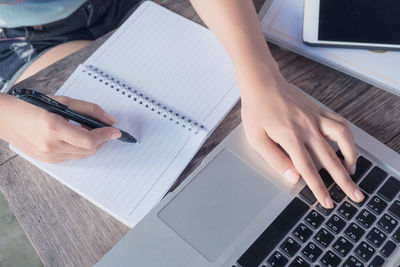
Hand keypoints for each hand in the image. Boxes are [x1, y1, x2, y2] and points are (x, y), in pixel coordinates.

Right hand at [0, 94, 120, 162]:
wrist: (5, 118)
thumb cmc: (32, 106)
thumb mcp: (63, 101)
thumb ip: (89, 110)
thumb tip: (110, 120)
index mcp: (53, 128)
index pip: (89, 140)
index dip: (106, 135)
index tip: (116, 131)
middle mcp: (51, 146)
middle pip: (89, 150)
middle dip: (102, 140)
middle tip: (106, 130)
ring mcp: (48, 156)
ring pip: (82, 155)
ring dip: (92, 145)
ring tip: (91, 132)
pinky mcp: (47, 161)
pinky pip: (72, 157)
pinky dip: (80, 149)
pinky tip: (78, 138)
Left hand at [239, 70, 363, 208]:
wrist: (262, 83)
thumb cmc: (256, 110)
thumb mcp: (256, 138)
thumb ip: (274, 159)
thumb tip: (292, 177)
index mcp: (290, 137)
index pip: (308, 169)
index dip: (319, 188)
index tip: (327, 202)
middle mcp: (307, 128)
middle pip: (330, 159)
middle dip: (344, 181)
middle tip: (355, 195)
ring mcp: (315, 117)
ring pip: (343, 137)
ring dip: (351, 155)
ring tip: (351, 169)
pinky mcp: (318, 110)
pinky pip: (340, 122)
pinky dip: (347, 135)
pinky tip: (347, 145)